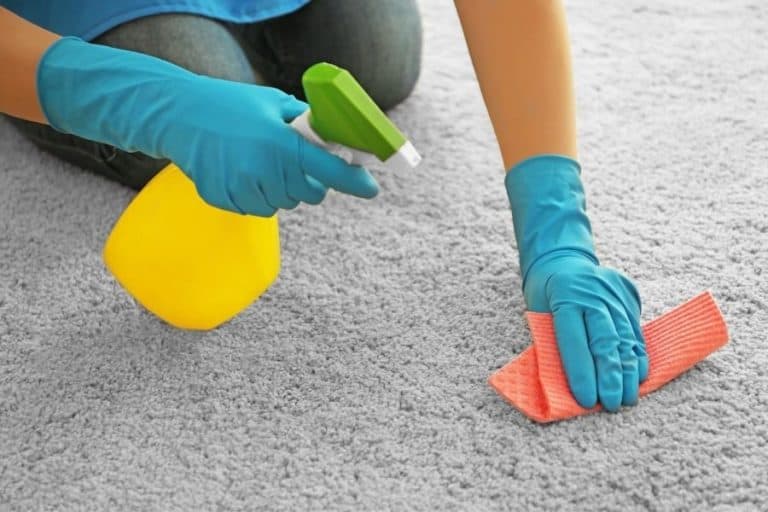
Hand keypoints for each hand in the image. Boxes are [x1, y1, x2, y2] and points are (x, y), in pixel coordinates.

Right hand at [37, 37, 378, 214]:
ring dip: (282, 188)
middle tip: (292, 159)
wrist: (178, 115)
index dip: (354, 181)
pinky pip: (257, 208)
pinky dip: (257, 194)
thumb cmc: (230, 104)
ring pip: (283, 204)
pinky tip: (241, 170)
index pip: (328, 170)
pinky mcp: (226, 201)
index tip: (371, 187)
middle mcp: (263, 170)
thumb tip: (336, 139)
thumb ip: (305, 123)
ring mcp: (243, 189)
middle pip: (309, 195)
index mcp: (279, 143)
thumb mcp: (273, 102)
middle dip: (310, 180)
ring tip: (259, 160)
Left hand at [523, 251, 648, 410]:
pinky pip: (637, 330)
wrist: (562, 260)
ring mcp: (613, 293)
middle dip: (609, 377)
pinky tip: (640, 378)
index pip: (574, 339)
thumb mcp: (539, 313)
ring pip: (625, 337)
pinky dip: (638, 356)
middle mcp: (593, 293)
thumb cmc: (544, 295)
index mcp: (564, 296)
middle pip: (605, 340)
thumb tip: (572, 384)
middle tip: (610, 404)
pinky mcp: (629, 295)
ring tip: (628, 399)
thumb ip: (554, 341)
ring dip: (628, 372)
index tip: (585, 399)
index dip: (581, 372)